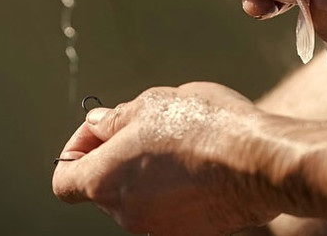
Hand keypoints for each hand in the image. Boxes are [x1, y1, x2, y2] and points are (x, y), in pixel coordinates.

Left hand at [52, 83, 280, 234]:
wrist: (261, 163)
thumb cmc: (206, 127)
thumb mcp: (153, 103)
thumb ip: (115, 119)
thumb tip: (98, 125)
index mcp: (106, 180)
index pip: (64, 179)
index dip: (76, 148)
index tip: (100, 129)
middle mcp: (126, 213)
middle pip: (104, 185)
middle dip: (118, 153)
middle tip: (149, 124)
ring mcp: (157, 228)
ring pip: (138, 195)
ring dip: (147, 169)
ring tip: (182, 140)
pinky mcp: (188, 234)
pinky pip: (168, 207)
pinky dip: (173, 187)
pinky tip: (200, 162)